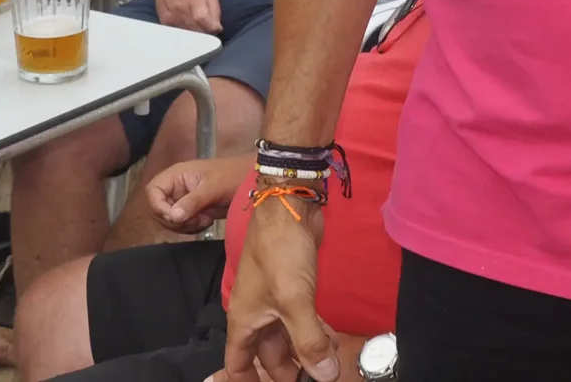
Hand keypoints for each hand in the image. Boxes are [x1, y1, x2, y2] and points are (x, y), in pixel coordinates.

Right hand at [147, 156, 247, 233]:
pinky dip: (191, 228)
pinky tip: (206, 222)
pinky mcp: (192, 211)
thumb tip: (173, 216)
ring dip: (183, 225)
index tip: (173, 216)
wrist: (253, 183)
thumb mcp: (213, 188)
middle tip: (193, 219)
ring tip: (203, 220)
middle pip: (158, 209)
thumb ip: (192, 201)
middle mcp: (177, 187)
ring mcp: (184, 200)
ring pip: (170, 219)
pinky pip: (182, 225)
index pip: (153, 191)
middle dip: (173, 219)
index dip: (157, 206)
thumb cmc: (233, 176)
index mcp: (177, 175)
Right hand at [156, 0, 221, 34]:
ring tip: (197, 27)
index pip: (207, 25)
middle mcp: (182, 12)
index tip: (215, 28)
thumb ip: (215, 9)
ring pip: (187, 36)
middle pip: (197, 33)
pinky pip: (177, 34)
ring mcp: (171, 19)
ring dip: (195, 35)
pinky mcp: (164, 23)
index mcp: (195, 2)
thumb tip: (217, 28)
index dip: (213, 30)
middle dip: (205, 34)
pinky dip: (184, 34)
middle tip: (207, 28)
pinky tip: (187, 27)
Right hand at [222, 197, 336, 381]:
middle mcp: (256, 313)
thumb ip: (309, 341)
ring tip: (329, 365)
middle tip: (315, 379)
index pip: (237, 364)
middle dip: (289, 370)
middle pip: (267, 354)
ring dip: (305, 351)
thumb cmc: (280, 252)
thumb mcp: (294, 301)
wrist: (290, 207)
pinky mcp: (293, 287)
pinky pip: (301, 319)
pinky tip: (332, 340)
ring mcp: (274, 299)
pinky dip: (314, 331)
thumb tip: (325, 377)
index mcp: (244, 321)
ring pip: (287, 336)